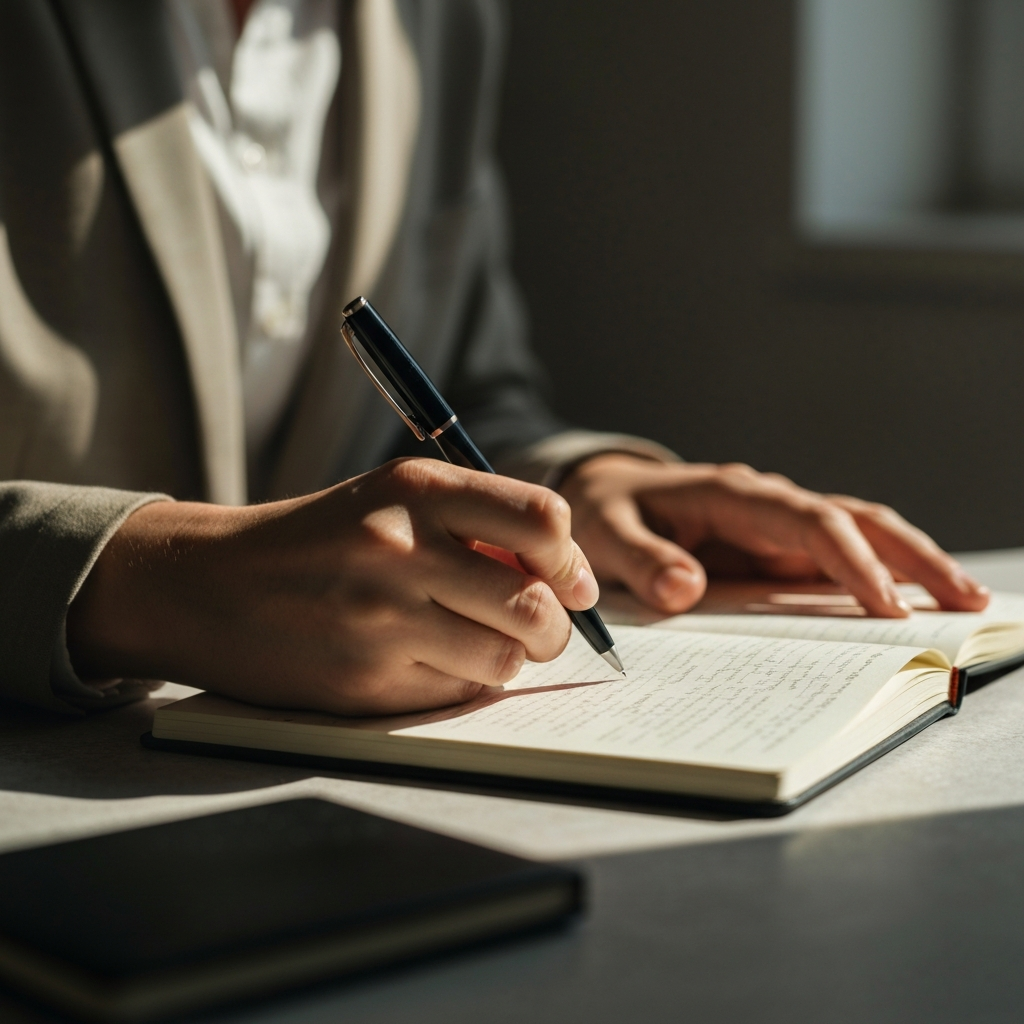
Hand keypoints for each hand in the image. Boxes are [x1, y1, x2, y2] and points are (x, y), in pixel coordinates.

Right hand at [67, 459, 598, 714]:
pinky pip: (456, 691)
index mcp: (417, 489)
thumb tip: (563, 575)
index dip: (572, 560)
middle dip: (556, 627)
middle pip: (535, 602)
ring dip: (510, 659)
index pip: (543, 519)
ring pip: (505, 656)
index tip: (574, 584)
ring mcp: (383, 617)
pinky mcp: (367, 679)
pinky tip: (427, 663)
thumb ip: (475, 523)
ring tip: (481, 646)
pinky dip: (461, 683)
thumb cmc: (317, 540)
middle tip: (544, 630)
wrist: (211, 585)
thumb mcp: (390, 500)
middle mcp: (403, 547)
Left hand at [558, 454, 989, 617]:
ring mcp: (776, 525)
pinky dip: (877, 575)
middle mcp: (767, 504)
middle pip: (856, 520)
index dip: (849, 562)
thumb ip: (640, 561)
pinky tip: (910, 605)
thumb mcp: (605, 533)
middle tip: (967, 601)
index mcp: (732, 494)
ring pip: (859, 533)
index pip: (807, 522)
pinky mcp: (775, 547)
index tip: (885, 606)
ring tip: (965, 602)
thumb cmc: (606, 511)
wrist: (604, 493)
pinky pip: (836, 557)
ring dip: (911, 563)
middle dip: (913, 557)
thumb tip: (683, 591)